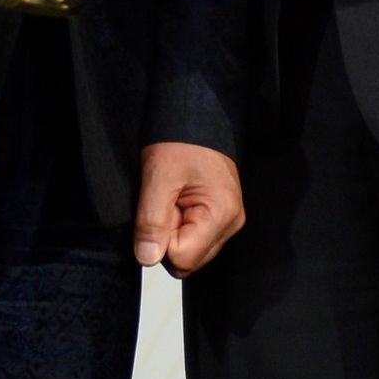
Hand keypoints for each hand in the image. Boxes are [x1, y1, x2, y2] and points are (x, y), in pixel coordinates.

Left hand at [133, 143, 244, 277]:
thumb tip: (146, 259)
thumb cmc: (180, 141)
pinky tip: (180, 201)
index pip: (182, 258)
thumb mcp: (158, 177)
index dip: (161, 237)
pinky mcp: (222, 217)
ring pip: (191, 252)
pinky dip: (182, 225)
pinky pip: (196, 238)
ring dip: (174, 231)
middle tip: (167, 202)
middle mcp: (231, 224)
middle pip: (189, 260)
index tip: (162, 206)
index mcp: (222, 215)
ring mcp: (228, 222)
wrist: (196, 117)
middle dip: (169, 237)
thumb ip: (150, 222)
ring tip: (174, 199)